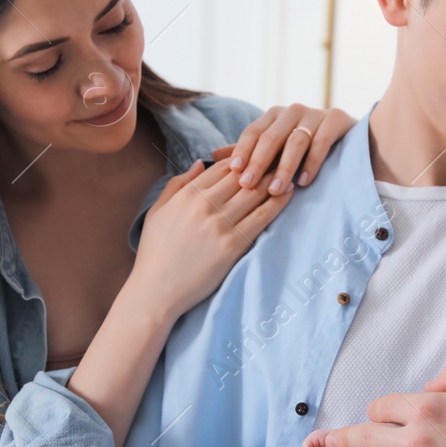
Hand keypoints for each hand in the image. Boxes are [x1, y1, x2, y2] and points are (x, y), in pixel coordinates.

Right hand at [130, 157, 289, 316]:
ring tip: (290, 171)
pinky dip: (278, 202)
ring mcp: (220, 224)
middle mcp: (205, 204)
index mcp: (188, 194)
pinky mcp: (233, 244)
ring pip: (255, 192)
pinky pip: (261, 217)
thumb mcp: (158, 210)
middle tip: (283, 158)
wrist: (156, 290)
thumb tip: (200, 162)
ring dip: (275, 178)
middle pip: (243, 174)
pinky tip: (289, 193)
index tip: (259, 156)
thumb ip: (178, 183)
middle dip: (264, 163)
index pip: (224, 166)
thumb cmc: (155, 253)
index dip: (245, 158)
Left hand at [217, 104, 355, 194]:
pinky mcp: (337, 120)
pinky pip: (322, 142)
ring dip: (285, 167)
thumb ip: (247, 151)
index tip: (234, 172)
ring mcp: (315, 114)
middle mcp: (292, 111)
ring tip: (276, 190)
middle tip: (248, 184)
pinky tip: (304, 182)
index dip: (243, 151)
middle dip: (259, 162)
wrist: (347, 140)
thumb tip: (212, 157)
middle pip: (271, 136)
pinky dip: (312, 162)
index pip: (253, 132)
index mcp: (273, 116)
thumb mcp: (274, 149)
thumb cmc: (302, 147)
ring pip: (296, 141)